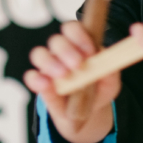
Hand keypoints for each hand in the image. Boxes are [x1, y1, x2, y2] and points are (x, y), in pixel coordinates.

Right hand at [24, 21, 120, 142]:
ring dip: (51, 62)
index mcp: (78, 44)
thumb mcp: (111, 82)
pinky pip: (31, 77)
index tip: (90, 50)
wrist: (89, 114)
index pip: (73, 29)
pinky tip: (45, 84)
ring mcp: (48, 67)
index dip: (80, 35)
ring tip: (63, 75)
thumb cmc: (99, 90)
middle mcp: (60, 52)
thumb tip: (106, 61)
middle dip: (66, 50)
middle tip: (78, 64)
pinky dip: (36, 79)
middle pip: (56, 40)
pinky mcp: (40, 84)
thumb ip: (111, 71)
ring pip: (39, 54)